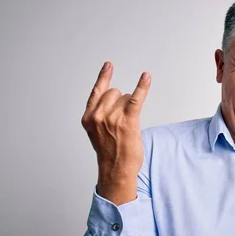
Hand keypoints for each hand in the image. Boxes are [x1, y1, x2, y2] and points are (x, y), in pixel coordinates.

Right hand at [81, 61, 150, 203]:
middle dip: (121, 103)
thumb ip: (99, 117)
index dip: (104, 78)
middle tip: (122, 122)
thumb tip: (110, 104)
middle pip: (114, 93)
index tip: (108, 66)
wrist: (116, 170)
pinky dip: (142, 86)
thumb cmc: (110, 153)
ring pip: (125, 97)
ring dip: (129, 107)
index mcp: (88, 117)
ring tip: (127, 126)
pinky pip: (136, 98)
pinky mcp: (128, 120)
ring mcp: (112, 117)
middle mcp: (98, 115)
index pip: (96, 92)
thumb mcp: (96, 133)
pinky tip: (146, 77)